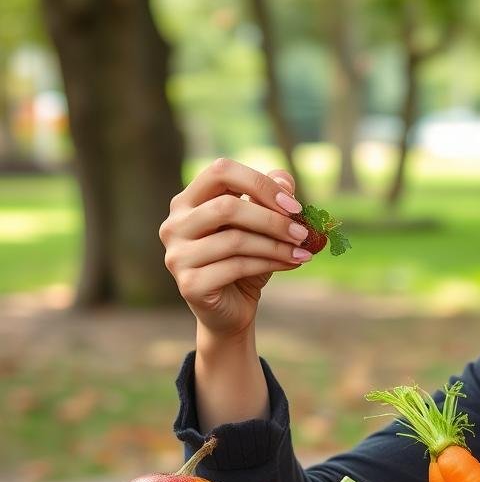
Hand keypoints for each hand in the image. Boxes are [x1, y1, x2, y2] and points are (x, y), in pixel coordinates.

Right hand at [160, 159, 307, 339]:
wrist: (230, 309)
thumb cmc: (244, 260)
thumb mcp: (260, 226)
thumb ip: (270, 199)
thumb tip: (284, 179)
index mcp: (188, 201)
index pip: (220, 171)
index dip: (260, 184)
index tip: (294, 206)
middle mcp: (174, 224)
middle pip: (226, 207)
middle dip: (272, 219)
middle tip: (303, 232)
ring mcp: (177, 255)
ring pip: (234, 239)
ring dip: (276, 245)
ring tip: (303, 251)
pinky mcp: (189, 284)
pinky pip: (236, 267)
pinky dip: (270, 263)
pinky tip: (292, 263)